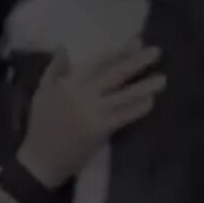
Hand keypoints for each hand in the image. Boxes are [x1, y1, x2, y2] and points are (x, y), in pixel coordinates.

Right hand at [18, 40, 166, 187]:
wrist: (41, 160)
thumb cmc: (40, 125)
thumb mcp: (41, 93)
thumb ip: (53, 70)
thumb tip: (65, 48)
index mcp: (67, 83)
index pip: (98, 62)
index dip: (119, 52)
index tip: (136, 42)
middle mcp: (82, 94)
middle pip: (115, 74)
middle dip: (137, 62)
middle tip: (156, 52)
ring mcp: (93, 112)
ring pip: (124, 95)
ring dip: (145, 86)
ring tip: (162, 79)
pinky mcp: (101, 130)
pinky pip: (124, 116)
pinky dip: (139, 108)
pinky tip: (151, 101)